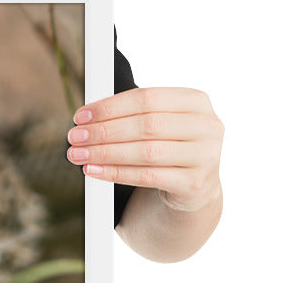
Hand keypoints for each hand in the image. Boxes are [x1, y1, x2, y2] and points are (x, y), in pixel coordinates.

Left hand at [66, 87, 223, 211]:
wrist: (194, 185)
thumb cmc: (168, 145)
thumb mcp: (158, 122)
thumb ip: (130, 114)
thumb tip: (86, 117)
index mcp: (196, 101)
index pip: (146, 98)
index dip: (110, 106)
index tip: (80, 116)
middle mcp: (207, 126)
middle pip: (146, 125)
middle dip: (103, 131)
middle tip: (74, 137)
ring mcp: (206, 156)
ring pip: (146, 152)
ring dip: (105, 153)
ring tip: (78, 154)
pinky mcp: (195, 183)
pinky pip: (148, 177)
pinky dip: (115, 173)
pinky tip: (93, 171)